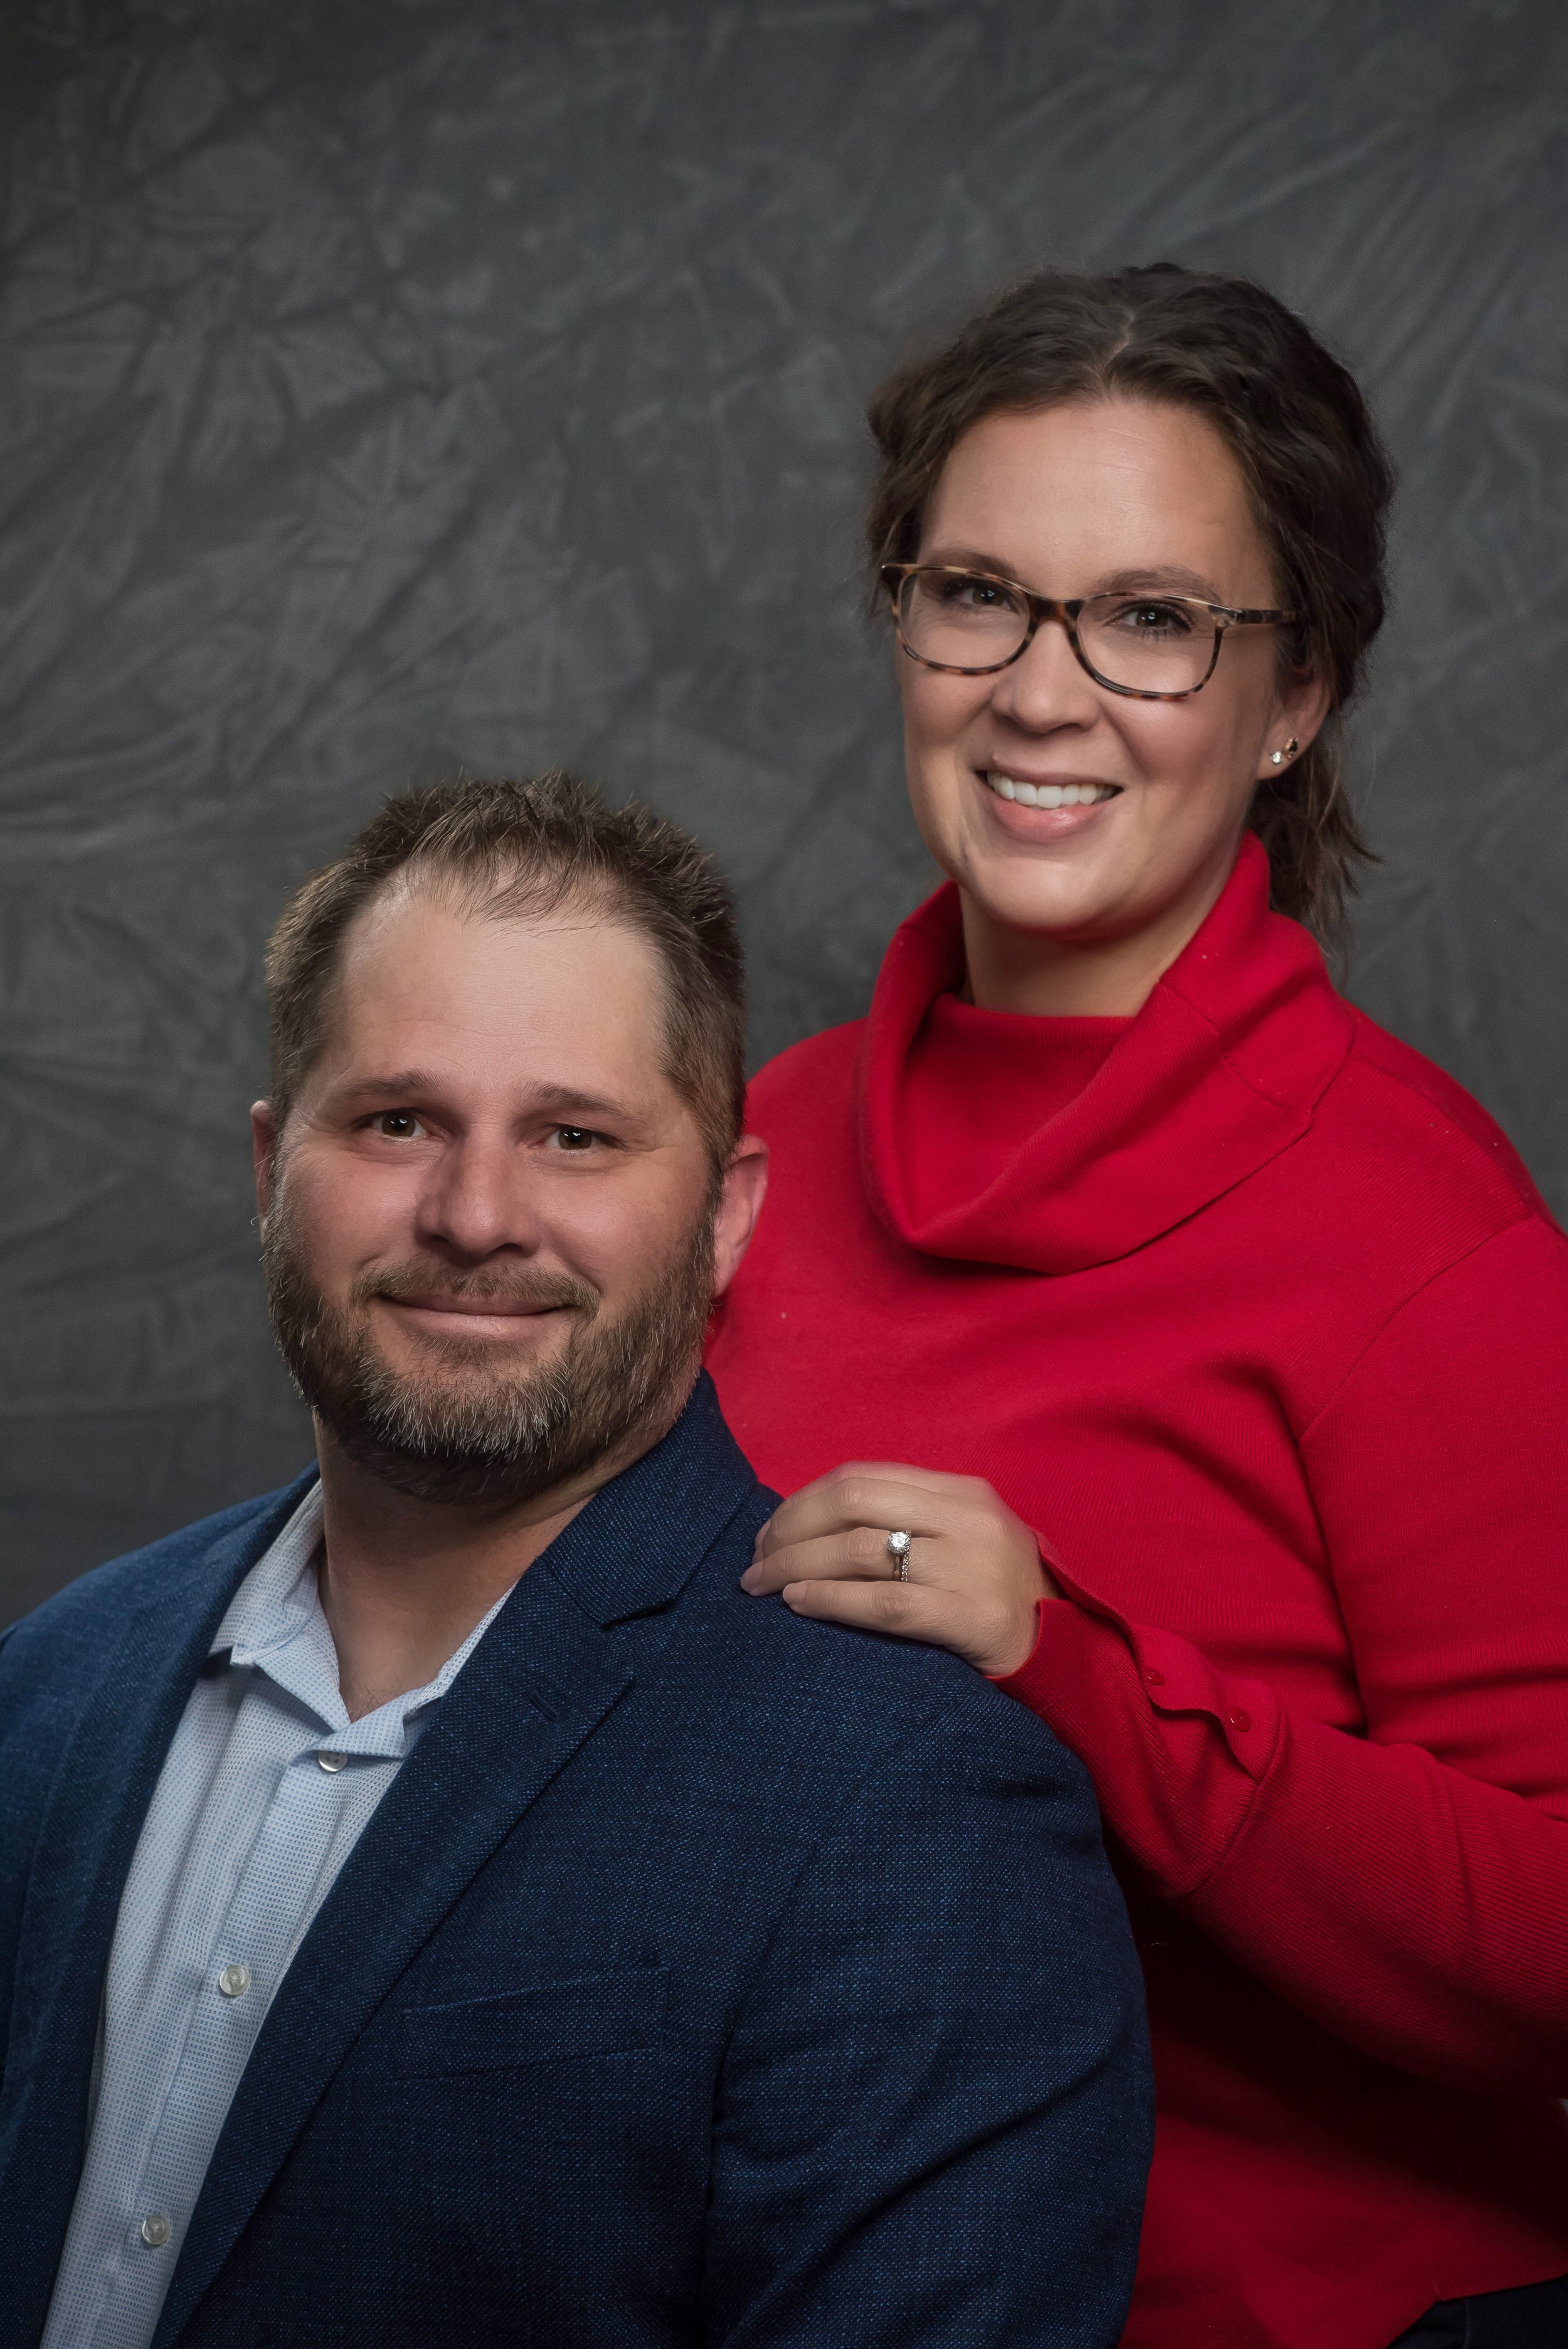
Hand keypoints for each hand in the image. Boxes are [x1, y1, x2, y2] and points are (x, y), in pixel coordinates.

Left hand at [740, 1463, 1059, 1676]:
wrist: (1073, 1656)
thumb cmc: (1003, 1597)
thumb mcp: (966, 1539)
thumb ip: (909, 1521)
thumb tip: (816, 1525)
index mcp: (961, 1490)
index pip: (862, 1477)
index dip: (803, 1501)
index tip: (769, 1532)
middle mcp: (967, 1518)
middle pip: (852, 1501)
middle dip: (790, 1527)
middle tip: (755, 1562)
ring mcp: (973, 1566)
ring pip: (860, 1548)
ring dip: (795, 1565)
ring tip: (761, 1587)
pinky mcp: (974, 1618)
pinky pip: (886, 1602)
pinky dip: (832, 1598)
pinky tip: (799, 1603)